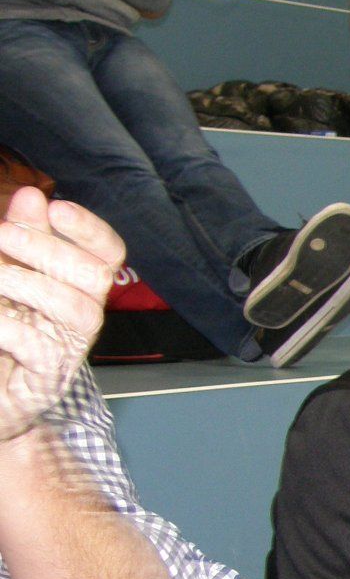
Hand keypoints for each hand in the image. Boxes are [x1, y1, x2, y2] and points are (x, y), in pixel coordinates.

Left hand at [0, 188, 123, 442]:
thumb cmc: (1, 339)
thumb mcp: (8, 280)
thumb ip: (23, 241)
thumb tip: (31, 195)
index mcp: (77, 290)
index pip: (109, 255)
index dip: (91, 229)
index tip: (56, 207)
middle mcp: (82, 319)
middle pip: (96, 277)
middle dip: (48, 249)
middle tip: (0, 234)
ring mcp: (69, 352)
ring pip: (77, 309)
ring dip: (27, 282)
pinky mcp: (46, 383)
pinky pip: (39, 347)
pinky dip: (7, 326)